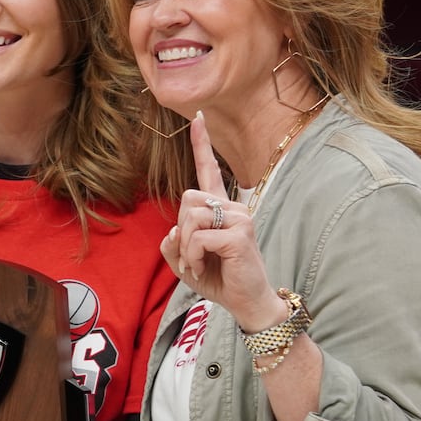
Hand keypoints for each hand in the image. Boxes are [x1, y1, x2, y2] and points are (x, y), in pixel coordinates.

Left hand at [158, 113, 286, 332]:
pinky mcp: (240, 234)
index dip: (202, 144)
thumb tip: (172, 230)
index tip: (198, 118)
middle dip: (181, 231)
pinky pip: (198, 237)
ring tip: (198, 265)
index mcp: (220, 209)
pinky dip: (192, 257)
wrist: (247, 303)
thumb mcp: (186, 262)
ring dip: (186, 248)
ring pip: (191, 218)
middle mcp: (233, 208)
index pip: (210, 171)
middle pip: (187, 199)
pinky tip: (203, 269)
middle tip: (191, 257)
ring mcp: (239, 218)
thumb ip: (173, 244)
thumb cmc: (220, 279)